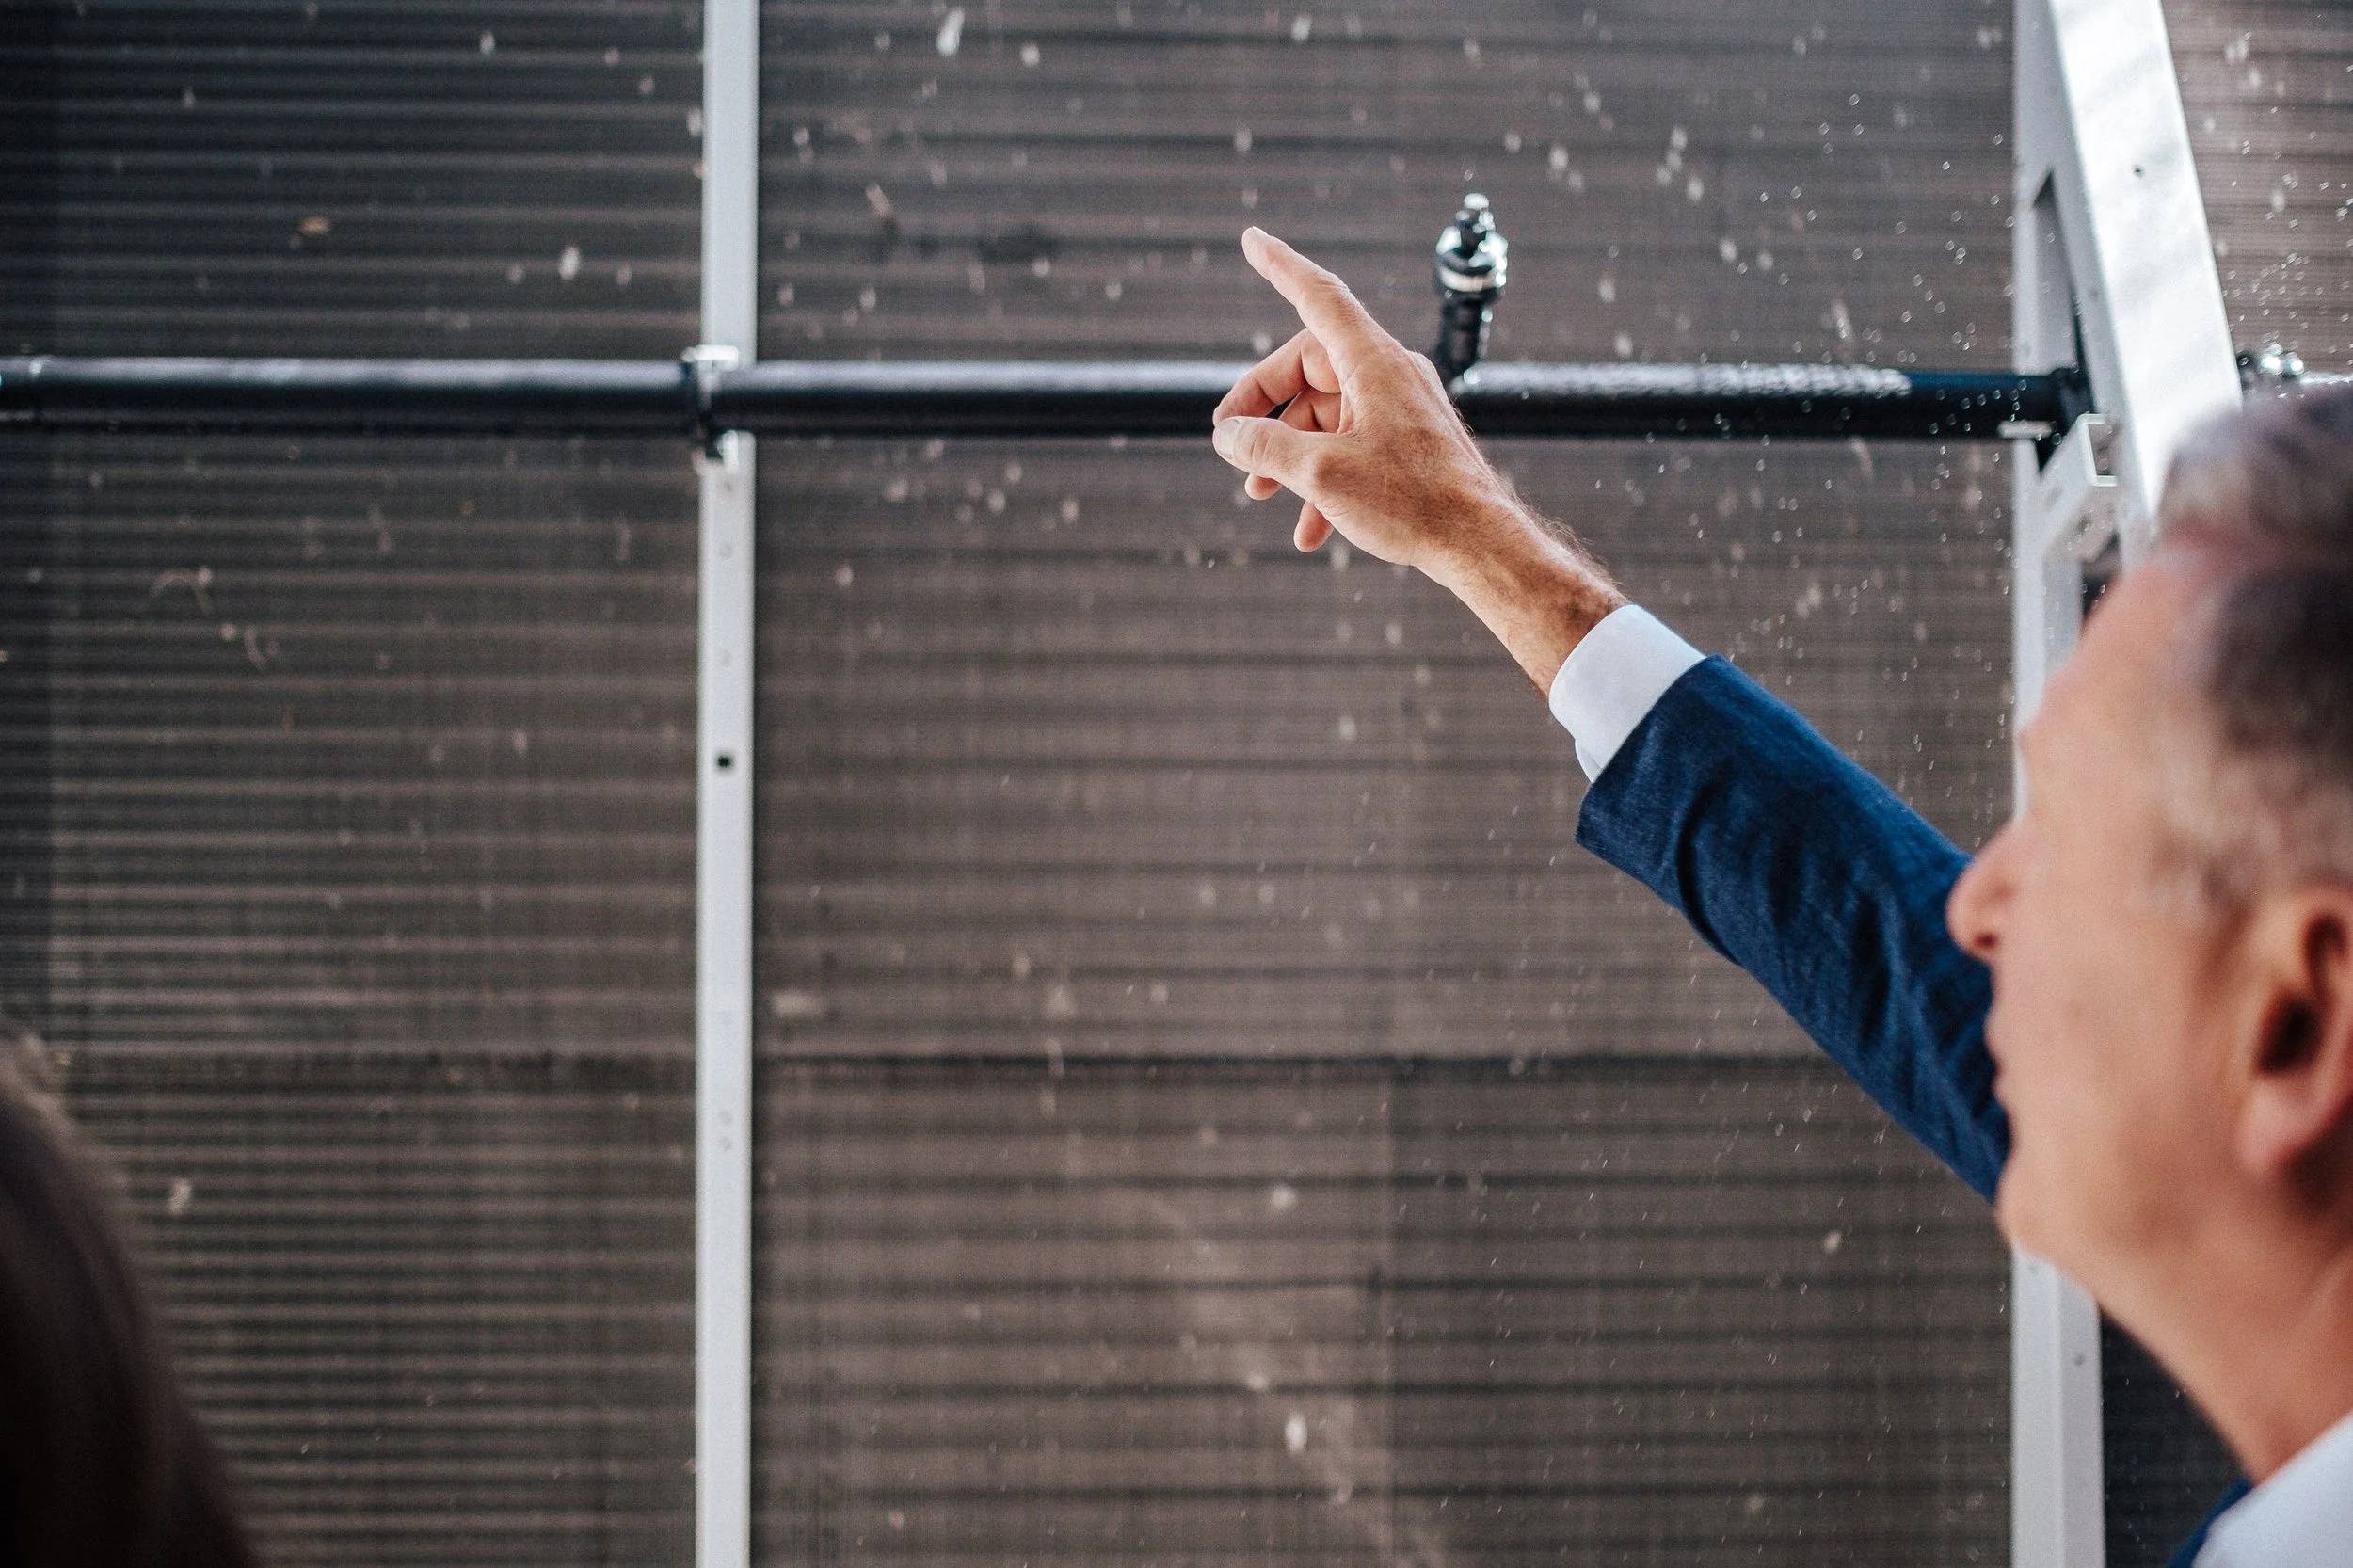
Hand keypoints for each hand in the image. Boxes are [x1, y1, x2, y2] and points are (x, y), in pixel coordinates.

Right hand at [1211, 227, 1528, 574]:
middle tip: (1229, 445)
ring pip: (1326, 418)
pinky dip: (1322, 482)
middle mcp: (1389, 375)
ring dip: (1288, 456)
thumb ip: (1264, 446)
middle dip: (1263, 409)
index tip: (1253, 239)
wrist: (1480, 545)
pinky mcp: (1408, 445)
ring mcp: (1400, 410)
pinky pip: (1351, 449)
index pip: (1318, 297)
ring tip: (1259, 494)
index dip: (1281, 267)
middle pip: (1307, 369)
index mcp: (1372, 362)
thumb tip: (1227, 436)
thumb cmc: (1411, 502)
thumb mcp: (1320, 472)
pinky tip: (1308, 532)